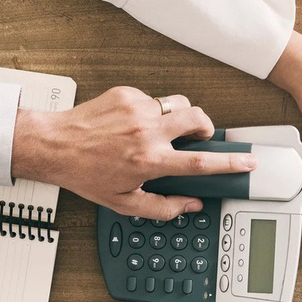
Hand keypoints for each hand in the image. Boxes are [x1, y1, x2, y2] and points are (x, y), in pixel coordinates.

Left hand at [10, 87, 257, 219]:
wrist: (53, 145)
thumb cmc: (85, 174)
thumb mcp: (125, 203)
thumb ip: (164, 207)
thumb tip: (190, 205)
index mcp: (150, 161)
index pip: (201, 162)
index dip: (231, 162)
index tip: (248, 160)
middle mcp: (147, 132)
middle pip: (198, 119)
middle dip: (207, 128)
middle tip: (200, 138)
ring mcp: (137, 109)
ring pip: (178, 104)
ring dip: (180, 117)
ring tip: (167, 131)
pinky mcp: (126, 94)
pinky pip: (153, 99)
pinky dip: (152, 112)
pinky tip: (136, 125)